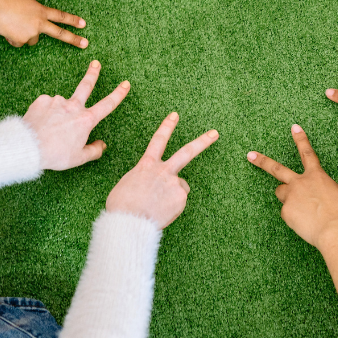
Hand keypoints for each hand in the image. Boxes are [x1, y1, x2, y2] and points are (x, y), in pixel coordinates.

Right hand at [0, 0, 88, 47]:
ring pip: (32, 39)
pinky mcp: (20, 40)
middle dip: (74, 39)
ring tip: (15, 23)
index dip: (73, 20)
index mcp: (41, 11)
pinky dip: (14, 38)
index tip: (83, 24)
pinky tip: (7, 29)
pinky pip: (18, 42)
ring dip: (27, 34)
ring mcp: (30, 33)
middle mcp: (39, 23)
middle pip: (59, 33)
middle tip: (85, 44)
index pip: (60, 16)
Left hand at [24, 60, 130, 169]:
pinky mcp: (42, 100)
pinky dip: (45, 113)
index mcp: (85, 120)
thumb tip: (102, 145)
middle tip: (96, 63)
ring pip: (61, 105)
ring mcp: (57, 101)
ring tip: (49, 129)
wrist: (28, 146)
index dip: (118, 94)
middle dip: (93, 73)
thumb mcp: (78, 158)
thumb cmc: (55, 154)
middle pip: (86, 86)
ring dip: (58, 112)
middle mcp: (73, 106)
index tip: (125, 84)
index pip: (107, 104)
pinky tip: (40, 123)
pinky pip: (47, 106)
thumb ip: (94, 151)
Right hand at [105, 112, 217, 228]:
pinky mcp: (181, 198)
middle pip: (187, 152)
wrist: (129, 222)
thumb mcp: (126, 185)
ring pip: (180, 186)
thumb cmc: (122, 206)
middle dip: (202, 142)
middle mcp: (164, 171)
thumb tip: (151, 185)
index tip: (175, 115)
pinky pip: (179, 202)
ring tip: (158, 205)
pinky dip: (172, 208)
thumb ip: (143, 179)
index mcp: (147, 165)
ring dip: (173, 194)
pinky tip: (161, 212)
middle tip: (215, 133)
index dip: (167, 126)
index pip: (158, 140)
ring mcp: (174, 184)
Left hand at [247, 124, 337, 247]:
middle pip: (277, 169)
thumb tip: (316, 199)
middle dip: (262, 161)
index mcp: (317, 176)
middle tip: (250, 155)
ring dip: (287, 197)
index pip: (307, 153)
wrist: (337, 230)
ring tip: (301, 209)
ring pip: (281, 193)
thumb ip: (323, 193)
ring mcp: (291, 196)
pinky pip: (287, 214)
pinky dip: (294, 218)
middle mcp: (300, 182)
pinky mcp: (286, 212)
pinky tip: (305, 224)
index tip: (294, 127)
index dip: (300, 139)